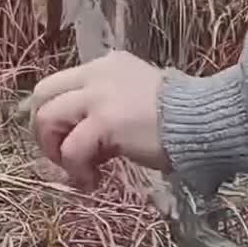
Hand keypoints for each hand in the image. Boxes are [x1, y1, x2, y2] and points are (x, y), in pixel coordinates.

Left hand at [27, 51, 169, 190]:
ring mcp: (99, 96)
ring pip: (47, 118)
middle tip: (62, 157)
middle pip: (43, 94)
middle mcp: (97, 74)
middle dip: (44, 130)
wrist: (204, 122)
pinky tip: (95, 180)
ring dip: (56, 150)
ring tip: (79, 170)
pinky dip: (77, 170)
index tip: (62, 140)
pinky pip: (71, 149)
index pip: (59, 83)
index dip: (53, 115)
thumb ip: (110, 107)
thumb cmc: (181, 118)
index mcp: (106, 66)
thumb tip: (87, 138)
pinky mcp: (104, 121)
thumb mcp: (140, 99)